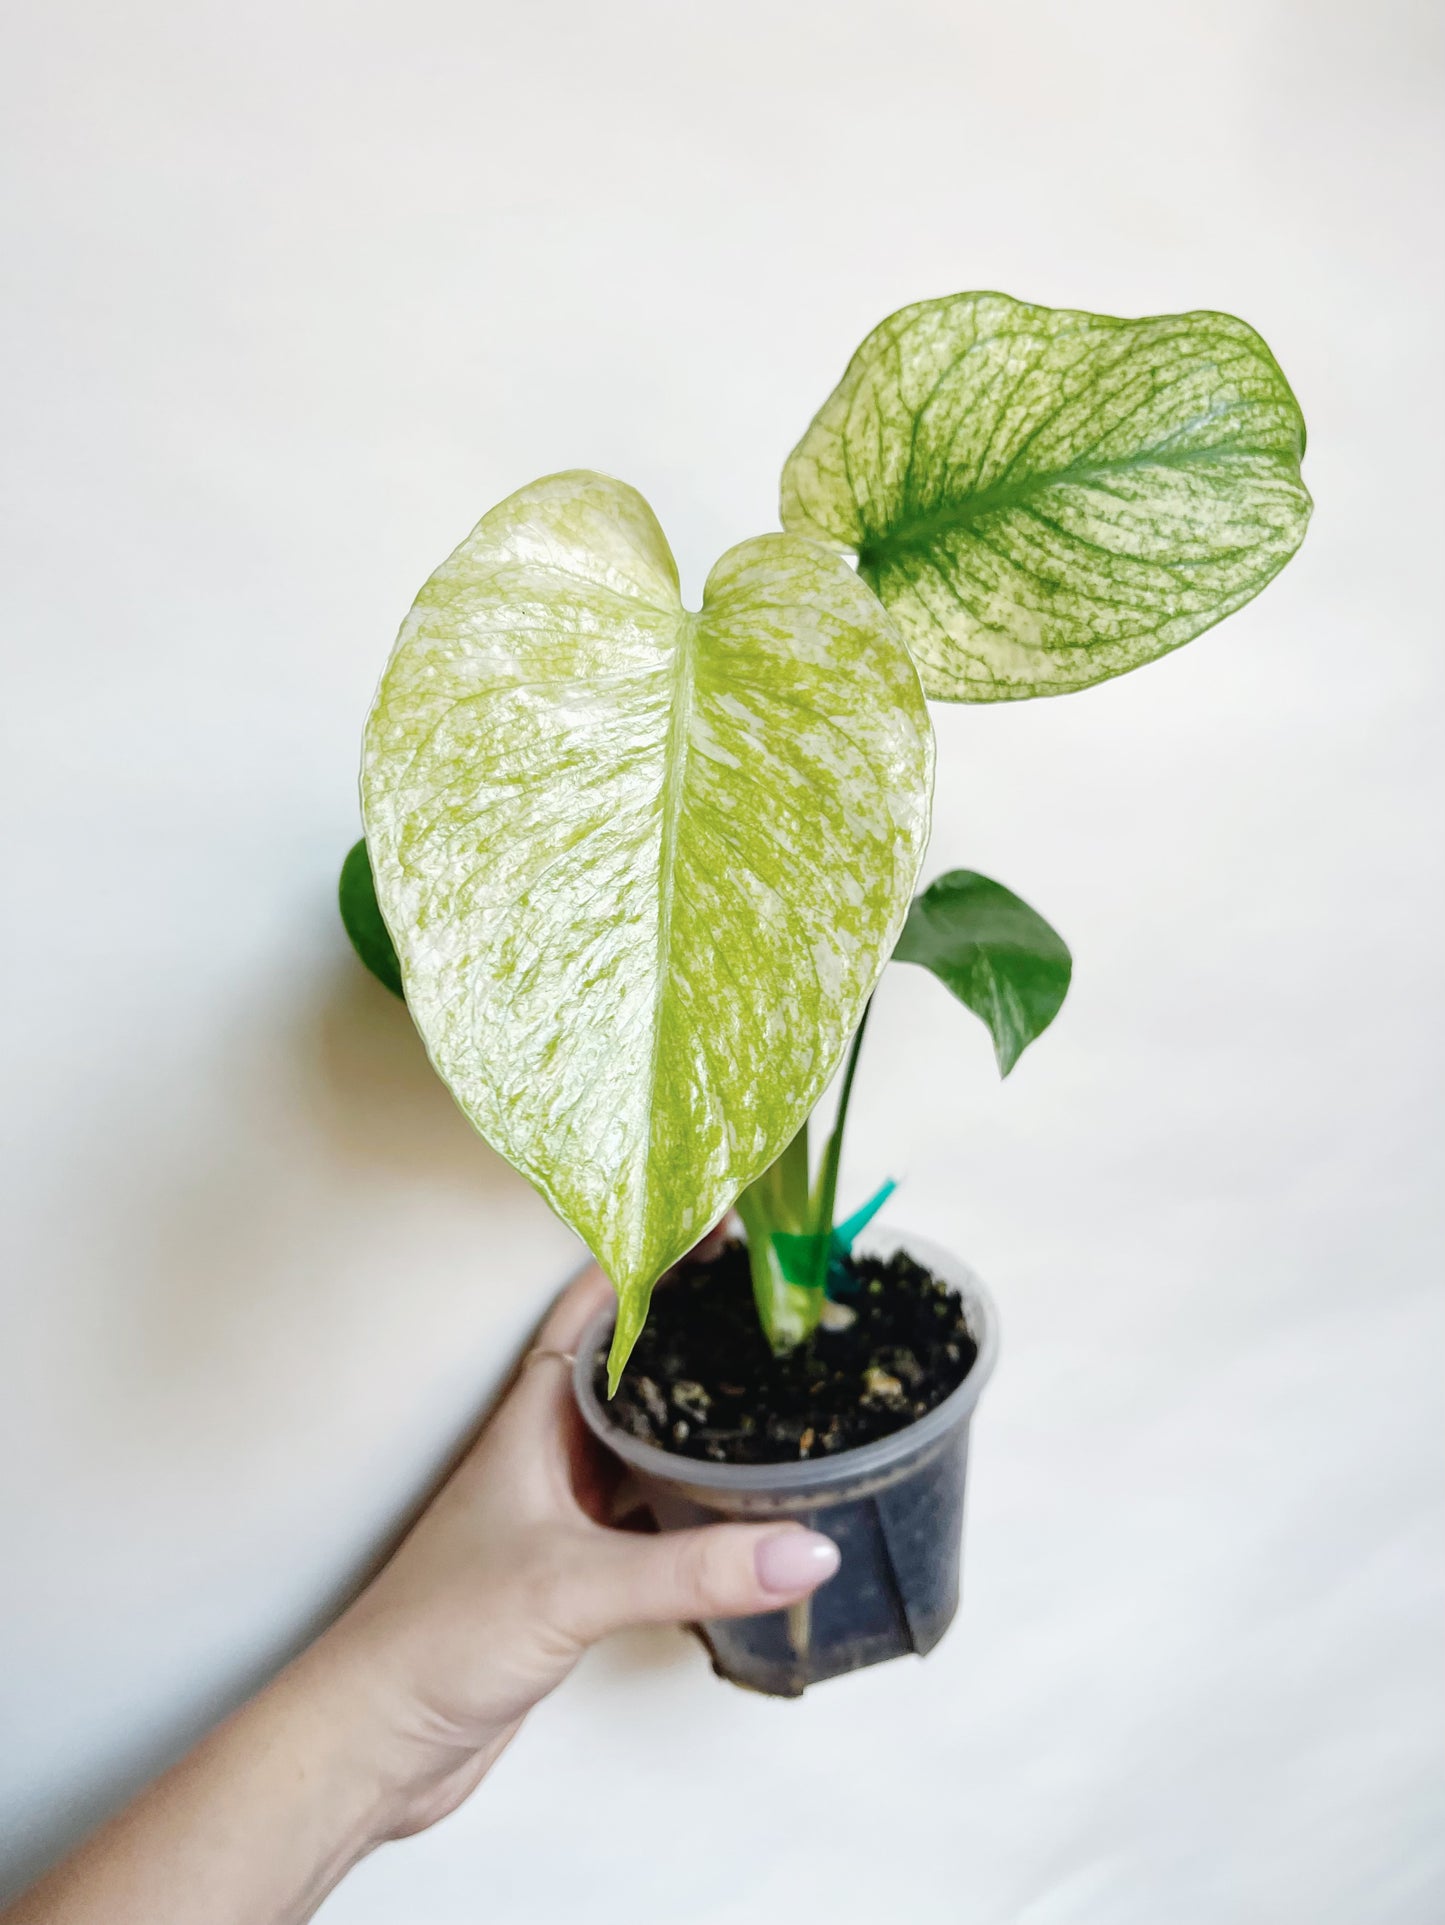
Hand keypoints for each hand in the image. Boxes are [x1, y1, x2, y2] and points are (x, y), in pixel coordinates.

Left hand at [304, 1264, 840, 1839]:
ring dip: (689, 1420)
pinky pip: (642, 1518)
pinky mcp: (569, 1577)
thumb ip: (693, 1568)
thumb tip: (803, 1549)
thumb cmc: (433, 1638)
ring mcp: (555, 1516)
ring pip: (636, 1445)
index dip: (647, 1262)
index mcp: (531, 1424)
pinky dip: (688, 1506)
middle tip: (759, 1305)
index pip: (594, 1312)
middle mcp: (543, 1457)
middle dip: (685, 1333)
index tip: (713, 1227)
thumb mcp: (573, 1585)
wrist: (375, 1741)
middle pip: (624, 1371)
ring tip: (762, 1392)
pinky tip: (731, 1513)